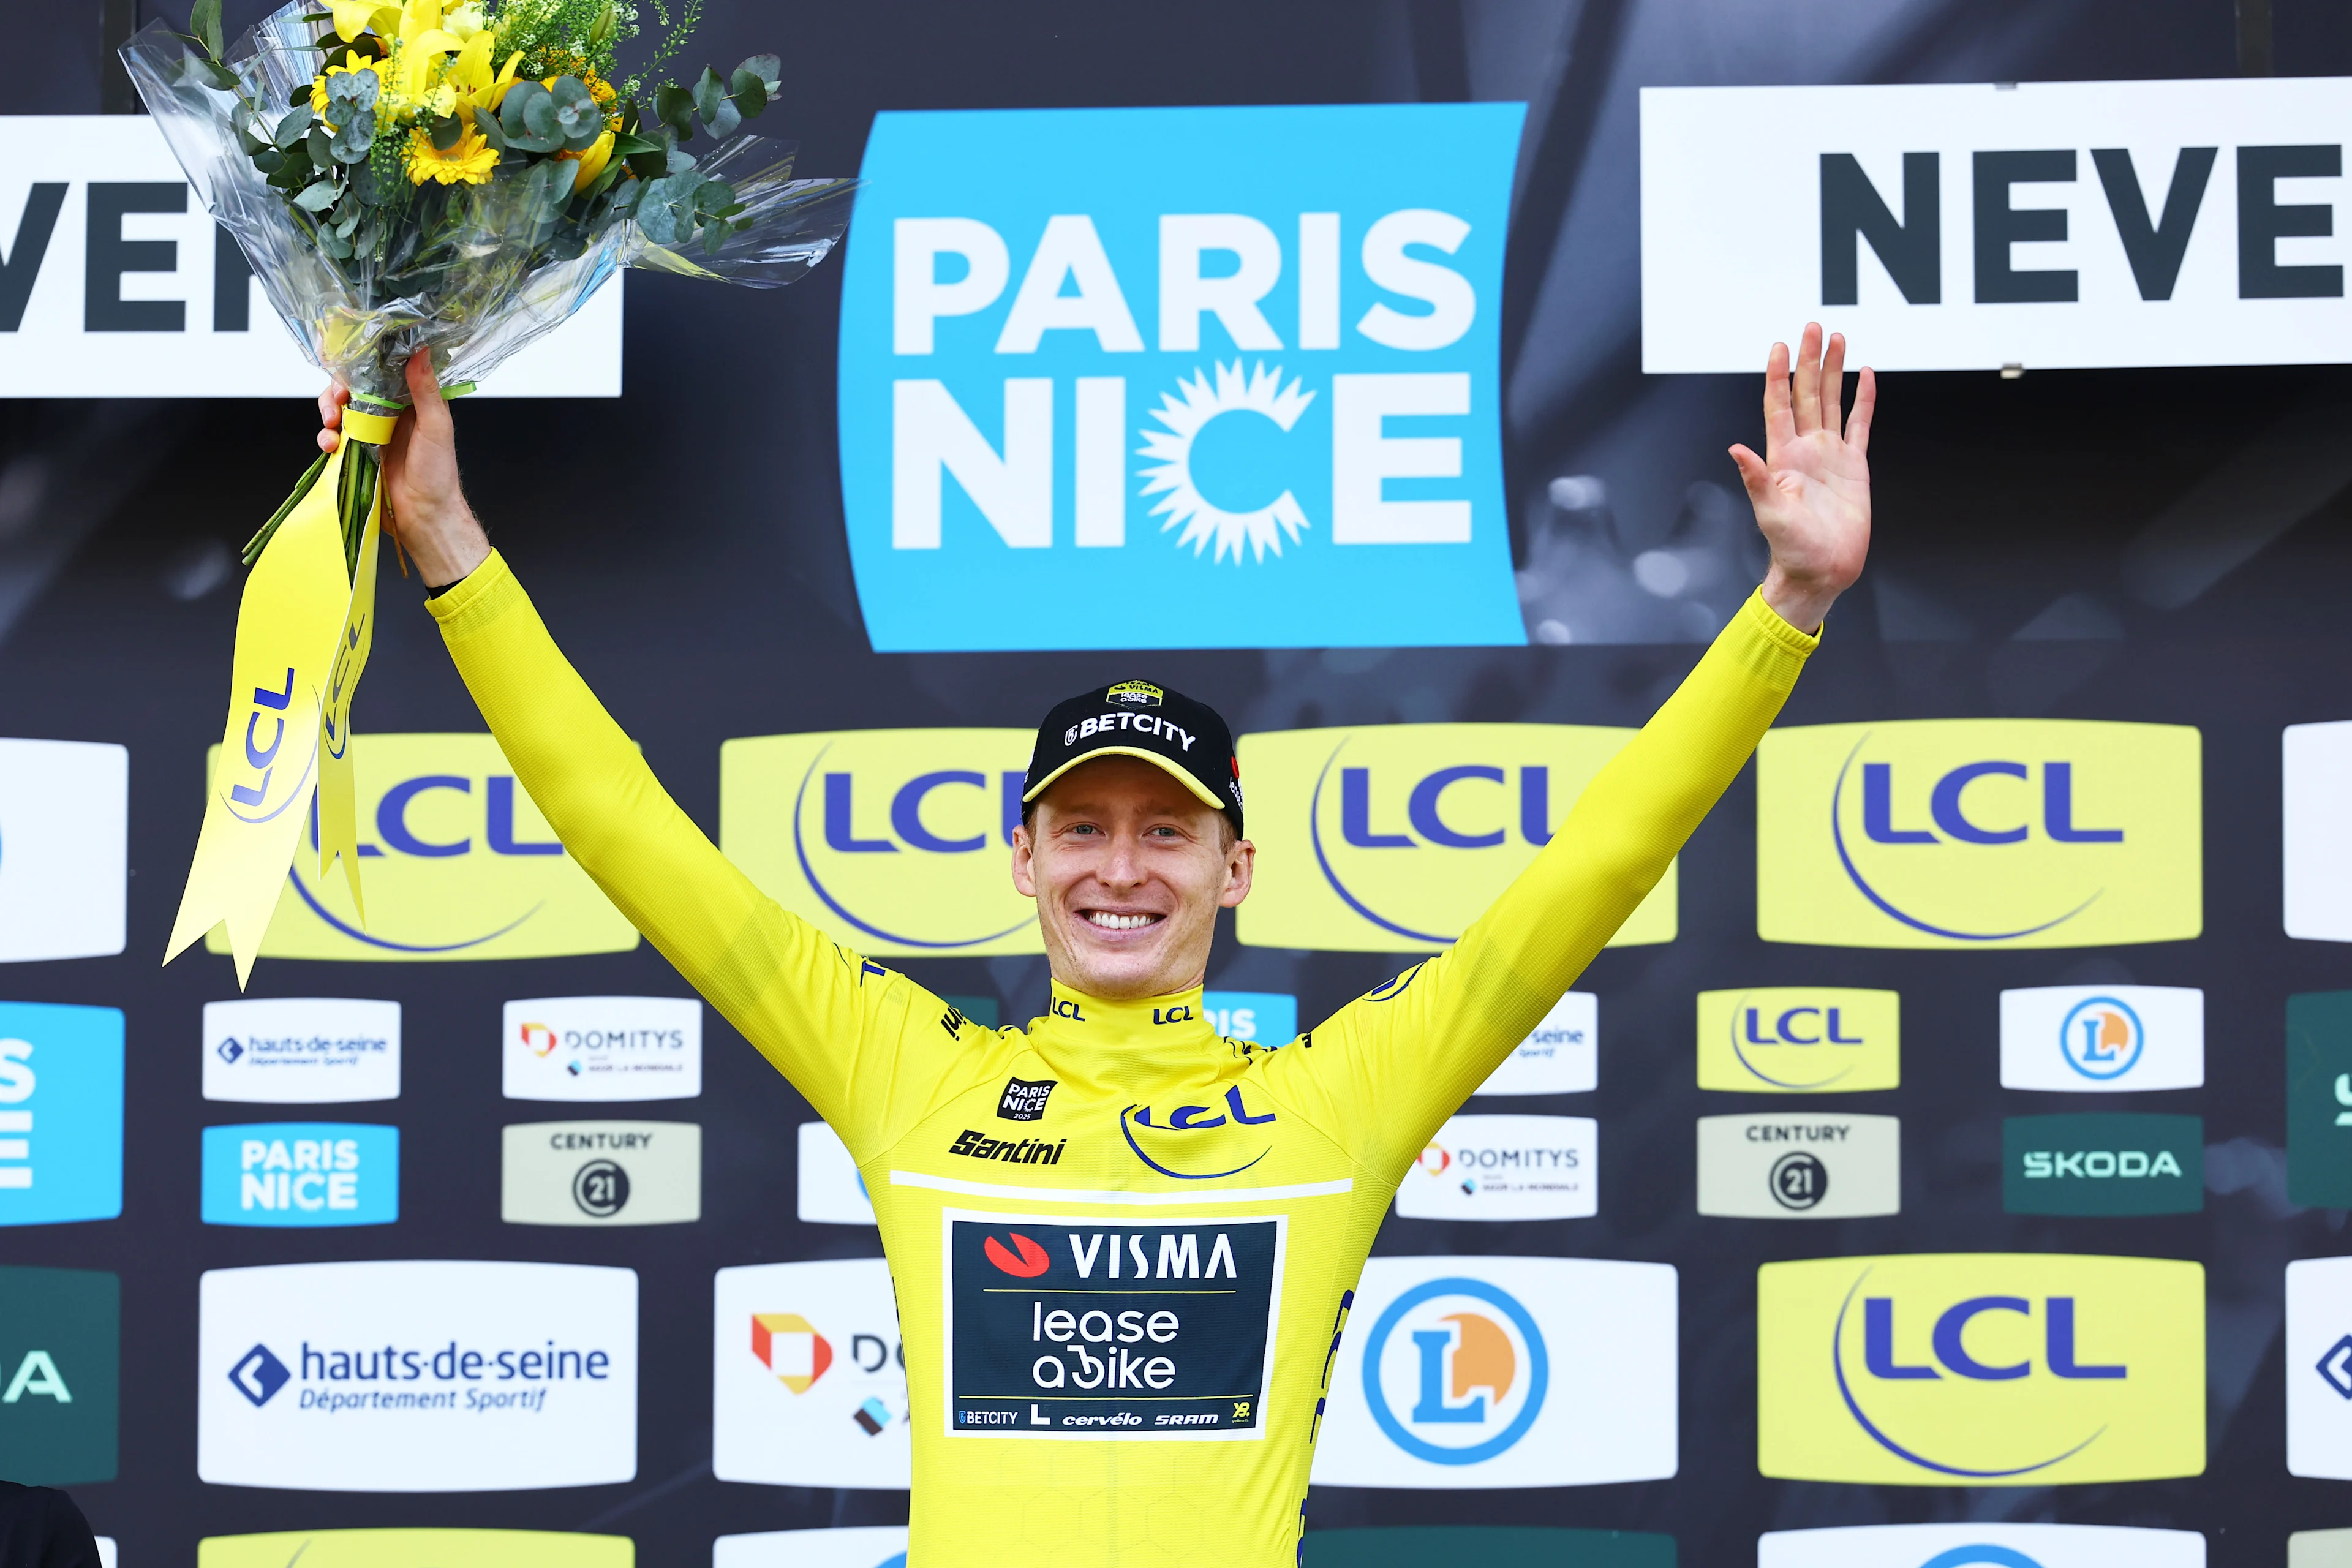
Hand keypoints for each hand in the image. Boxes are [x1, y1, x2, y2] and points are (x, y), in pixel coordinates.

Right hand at [318, 350, 489, 589]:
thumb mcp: (436, 426)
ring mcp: (371, 433)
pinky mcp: (357, 452)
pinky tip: (331, 446)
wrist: (424, 516)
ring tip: (331, 427)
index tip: (351, 371)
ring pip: (339, 411)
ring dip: (328, 414)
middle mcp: (389, 414)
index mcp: (410, 402)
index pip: (380, 373)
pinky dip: (326, 438)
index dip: (361, 368)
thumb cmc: (437, 474)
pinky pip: (334, 437)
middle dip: (336, 392)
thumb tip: (421, 351)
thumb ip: (425, 390)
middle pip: (352, 389)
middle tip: (337, 402)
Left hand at [1729, 323, 1873, 633]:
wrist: (1821, 572)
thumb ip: (1756, 480)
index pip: (1779, 406)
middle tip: (1812, 326)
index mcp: (1783, 457)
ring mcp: (1830, 455)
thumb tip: (1736, 449)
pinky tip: (1866, 376)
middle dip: (1808, 360)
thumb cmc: (1792, 549)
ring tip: (1836, 339)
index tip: (1779, 345)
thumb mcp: (1770, 513)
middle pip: (1807, 394)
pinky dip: (1864, 399)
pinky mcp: (1854, 466)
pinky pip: (1860, 424)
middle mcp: (1805, 450)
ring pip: (1833, 402)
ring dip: (1833, 371)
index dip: (1778, 375)